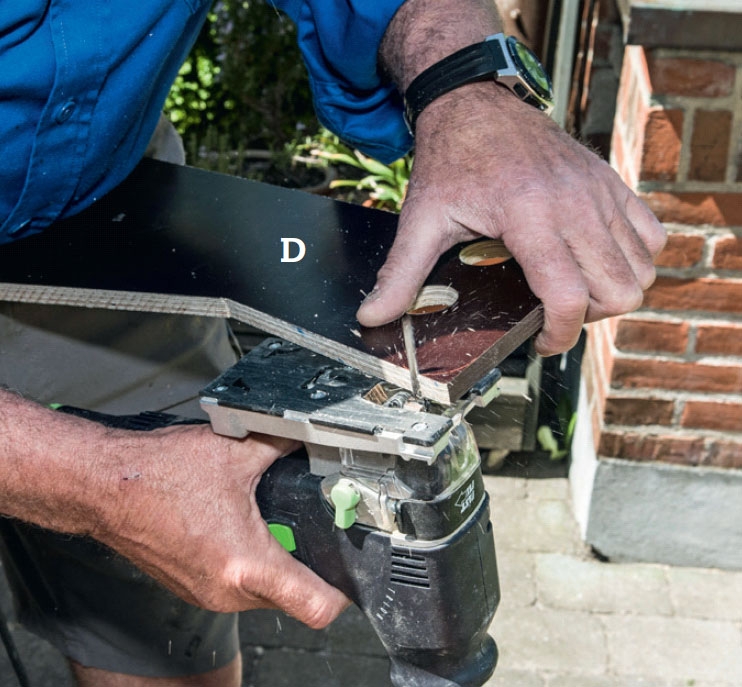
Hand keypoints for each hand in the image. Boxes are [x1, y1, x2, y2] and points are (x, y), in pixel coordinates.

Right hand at [97, 424, 348, 627]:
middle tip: (307, 527)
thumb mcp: (236, 451)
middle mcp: (227, 591)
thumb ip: (282, 446)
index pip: (316, 606)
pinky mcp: (191, 588)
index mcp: (247, 565)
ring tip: (266, 521)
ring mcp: (207, 594)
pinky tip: (236, 526)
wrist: (106, 486)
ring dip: (272, 562)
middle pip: (292, 597)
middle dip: (305, 564)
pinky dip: (245, 563)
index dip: (342, 593)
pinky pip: (235, 586)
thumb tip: (309, 437)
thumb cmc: (158, 474)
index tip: (349, 573)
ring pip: (262, 592)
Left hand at [356, 84, 666, 355]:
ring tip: (574, 289)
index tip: (538, 342)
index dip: (559, 334)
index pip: (568, 296)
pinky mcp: (612, 182)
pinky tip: (596, 260)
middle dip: (587, 318)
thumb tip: (372, 318)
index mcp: (528, 216)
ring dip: (612, 292)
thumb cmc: (450, 160)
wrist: (474, 102)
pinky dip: (634, 259)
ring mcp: (600, 191)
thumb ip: (401, 274)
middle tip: (553, 312)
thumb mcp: (420, 219)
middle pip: (617, 290)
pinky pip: (651, 235)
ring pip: (641, 268)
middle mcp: (575, 203)